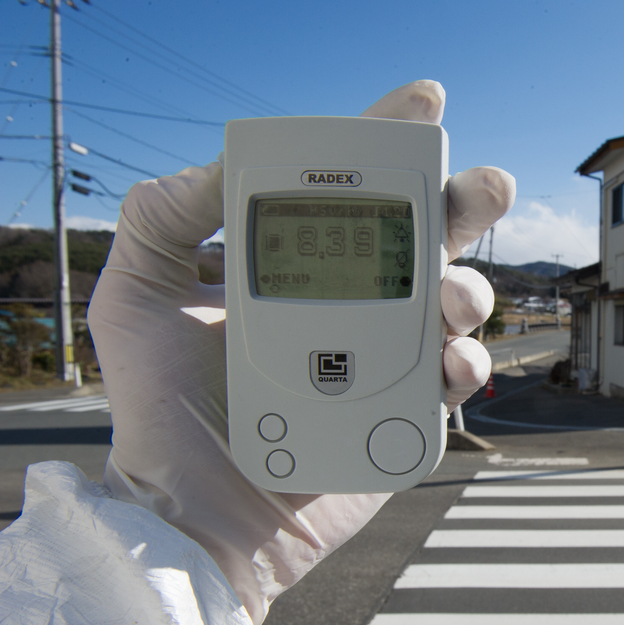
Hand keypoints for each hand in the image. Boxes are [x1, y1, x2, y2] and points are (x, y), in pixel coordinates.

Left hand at [88, 81, 514, 624]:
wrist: (195, 518)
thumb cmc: (161, 415)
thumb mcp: (137, 301)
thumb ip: (164, 219)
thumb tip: (223, 163)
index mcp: (295, 272)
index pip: (348, 194)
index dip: (388, 147)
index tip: (424, 106)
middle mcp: (349, 309)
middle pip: (425, 242)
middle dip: (464, 206)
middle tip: (485, 187)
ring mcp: (383, 364)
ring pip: (457, 307)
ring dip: (470, 290)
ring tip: (450, 300)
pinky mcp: (404, 419)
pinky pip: (456, 384)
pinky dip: (466, 367)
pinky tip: (447, 365)